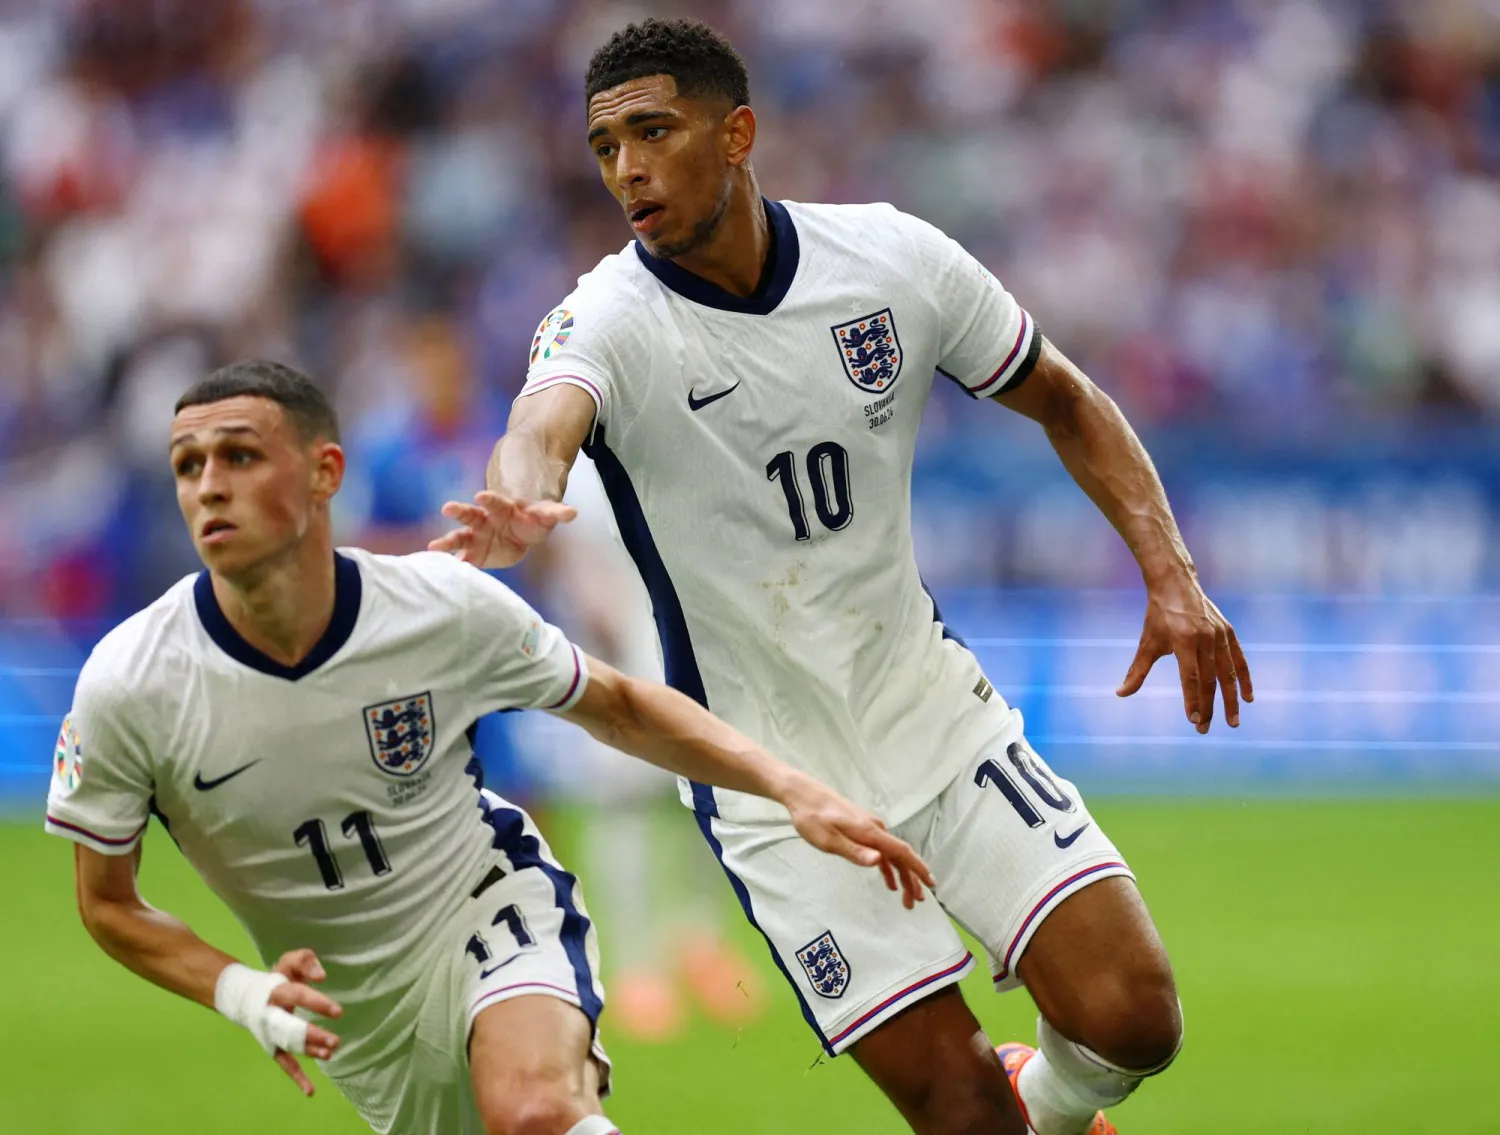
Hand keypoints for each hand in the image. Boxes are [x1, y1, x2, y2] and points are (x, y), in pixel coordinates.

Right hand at [268, 949, 342, 1096]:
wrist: (245, 998)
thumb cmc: (277, 978)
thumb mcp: (289, 962)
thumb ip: (305, 961)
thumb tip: (322, 976)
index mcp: (276, 991)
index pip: (298, 996)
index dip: (317, 1004)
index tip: (338, 1012)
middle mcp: (271, 1015)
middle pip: (291, 1027)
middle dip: (312, 1036)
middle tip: (335, 1041)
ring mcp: (271, 1034)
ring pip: (289, 1046)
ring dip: (309, 1052)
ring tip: (330, 1054)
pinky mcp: (273, 1047)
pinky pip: (284, 1064)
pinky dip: (297, 1078)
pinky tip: (310, 1091)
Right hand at [428, 491, 576, 567]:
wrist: (522, 532)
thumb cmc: (532, 519)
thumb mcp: (546, 514)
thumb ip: (557, 513)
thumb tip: (573, 512)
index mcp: (502, 507)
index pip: (494, 501)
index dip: (489, 499)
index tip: (480, 496)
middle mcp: (484, 519)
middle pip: (470, 514)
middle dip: (459, 511)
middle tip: (447, 508)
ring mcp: (476, 536)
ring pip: (460, 537)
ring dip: (448, 542)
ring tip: (433, 547)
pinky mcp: (475, 554)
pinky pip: (462, 558)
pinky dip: (455, 564)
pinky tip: (445, 571)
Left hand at [780, 774, 936, 908]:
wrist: (803, 794)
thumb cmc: (812, 818)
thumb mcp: (829, 840)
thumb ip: (855, 852)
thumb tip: (879, 862)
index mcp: (870, 832)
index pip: (902, 852)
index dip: (918, 868)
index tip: (931, 884)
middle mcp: (875, 829)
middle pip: (900, 856)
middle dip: (911, 879)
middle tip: (916, 902)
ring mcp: (869, 828)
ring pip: (892, 854)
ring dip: (901, 875)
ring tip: (907, 897)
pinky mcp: (862, 828)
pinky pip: (881, 850)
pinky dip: (887, 866)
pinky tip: (888, 880)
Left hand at [1117, 576, 1252, 732]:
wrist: (1176, 584)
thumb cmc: (1158, 616)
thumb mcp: (1147, 642)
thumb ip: (1137, 671)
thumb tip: (1120, 693)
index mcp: (1184, 641)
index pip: (1191, 678)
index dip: (1193, 700)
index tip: (1193, 721)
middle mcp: (1205, 639)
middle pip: (1209, 680)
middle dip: (1208, 707)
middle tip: (1204, 729)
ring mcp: (1219, 635)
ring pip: (1228, 673)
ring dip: (1231, 700)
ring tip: (1232, 722)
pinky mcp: (1228, 633)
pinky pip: (1239, 660)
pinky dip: (1244, 679)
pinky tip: (1247, 698)